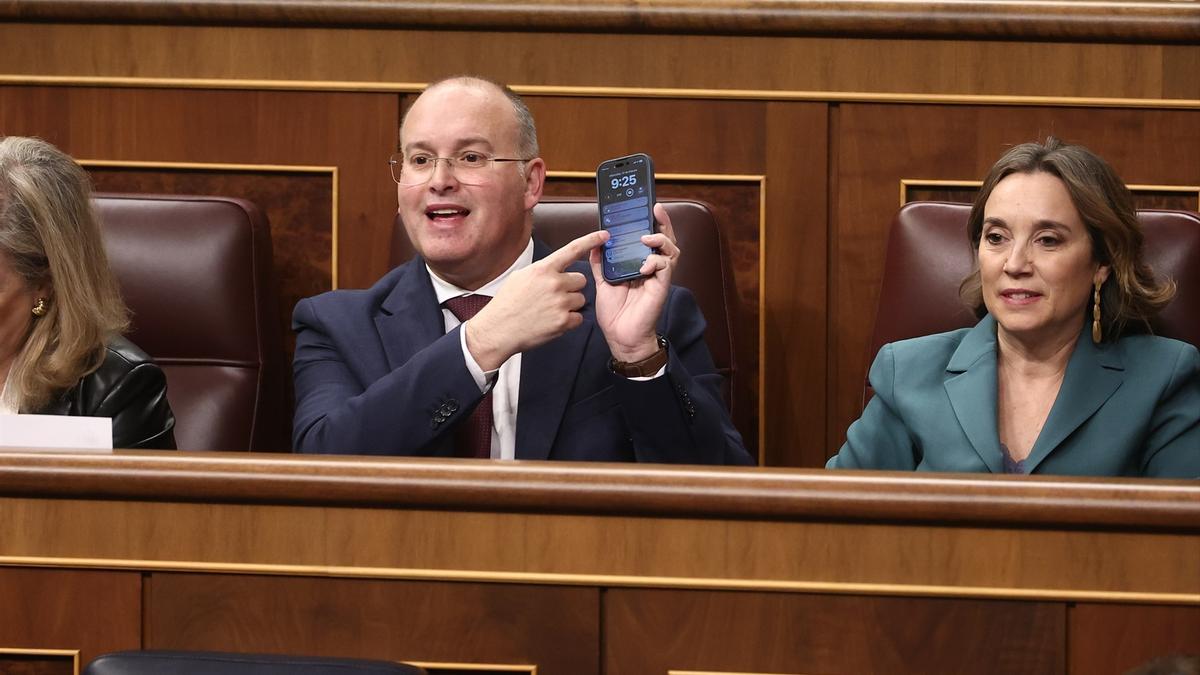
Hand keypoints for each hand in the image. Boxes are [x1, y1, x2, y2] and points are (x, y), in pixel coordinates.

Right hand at [465, 230, 605, 370]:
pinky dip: (569, 321)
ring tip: (550, 310)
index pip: (572, 249)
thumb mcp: (520, 276)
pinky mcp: (563, 321)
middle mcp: (554, 283)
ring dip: (570, 304)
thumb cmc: (507, 304)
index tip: (604, 236)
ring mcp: (560, 302)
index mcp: (543, 269)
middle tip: (554, 296)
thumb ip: (541, 270)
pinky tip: (552, 321)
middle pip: (581, 280)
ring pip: (580, 299)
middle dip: (571, 287)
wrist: (498, 330)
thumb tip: (553, 267)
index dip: (591, 240)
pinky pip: (578, 318)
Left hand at [590, 203, 677, 361]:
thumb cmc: (615, 313)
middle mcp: (652, 268)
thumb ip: (601, 263)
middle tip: (655, 209)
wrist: (620, 336)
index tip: (646, 207)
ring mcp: (658, 277)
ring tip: (647, 237)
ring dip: (661, 239)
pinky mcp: (661, 287)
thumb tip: (594, 244)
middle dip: (663, 222)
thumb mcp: (603, 282)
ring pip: (671, 250)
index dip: (650, 222)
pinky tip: (644, 265)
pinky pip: (665, 267)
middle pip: (665, 239)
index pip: (648, 238)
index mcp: (639, 264)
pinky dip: (656, 262)